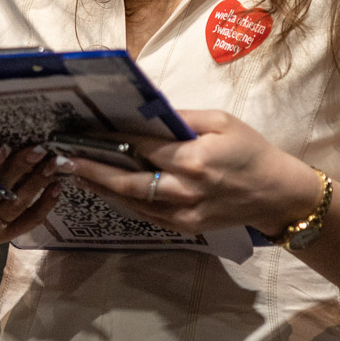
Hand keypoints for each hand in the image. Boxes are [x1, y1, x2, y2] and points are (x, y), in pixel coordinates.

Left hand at [67, 110, 319, 237]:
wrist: (276, 194)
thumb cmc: (251, 150)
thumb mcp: (222, 121)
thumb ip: (182, 118)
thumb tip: (145, 112)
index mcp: (193, 159)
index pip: (141, 146)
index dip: (110, 138)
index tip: (84, 131)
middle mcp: (183, 190)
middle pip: (126, 180)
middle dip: (91, 169)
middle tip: (63, 159)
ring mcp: (182, 214)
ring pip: (131, 201)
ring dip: (101, 187)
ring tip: (75, 173)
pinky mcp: (184, 228)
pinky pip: (145, 214)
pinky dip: (122, 201)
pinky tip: (105, 189)